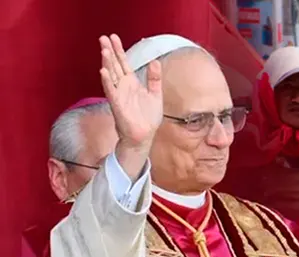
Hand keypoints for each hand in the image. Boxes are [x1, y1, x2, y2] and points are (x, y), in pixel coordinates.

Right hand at [100, 34, 161, 149]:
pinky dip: (107, 81)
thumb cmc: (147, 117)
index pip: (123, 62)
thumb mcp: (155, 95)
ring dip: (106, 63)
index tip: (113, 37)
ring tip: (103, 50)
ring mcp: (119, 95)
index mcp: (132, 83)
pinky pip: (111, 92)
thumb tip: (155, 61)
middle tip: (103, 37)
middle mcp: (123, 87)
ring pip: (111, 75)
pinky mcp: (117, 105)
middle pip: (114, 65)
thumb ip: (154, 78)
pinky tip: (103, 71)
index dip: (118, 50)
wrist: (144, 136)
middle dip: (109, 51)